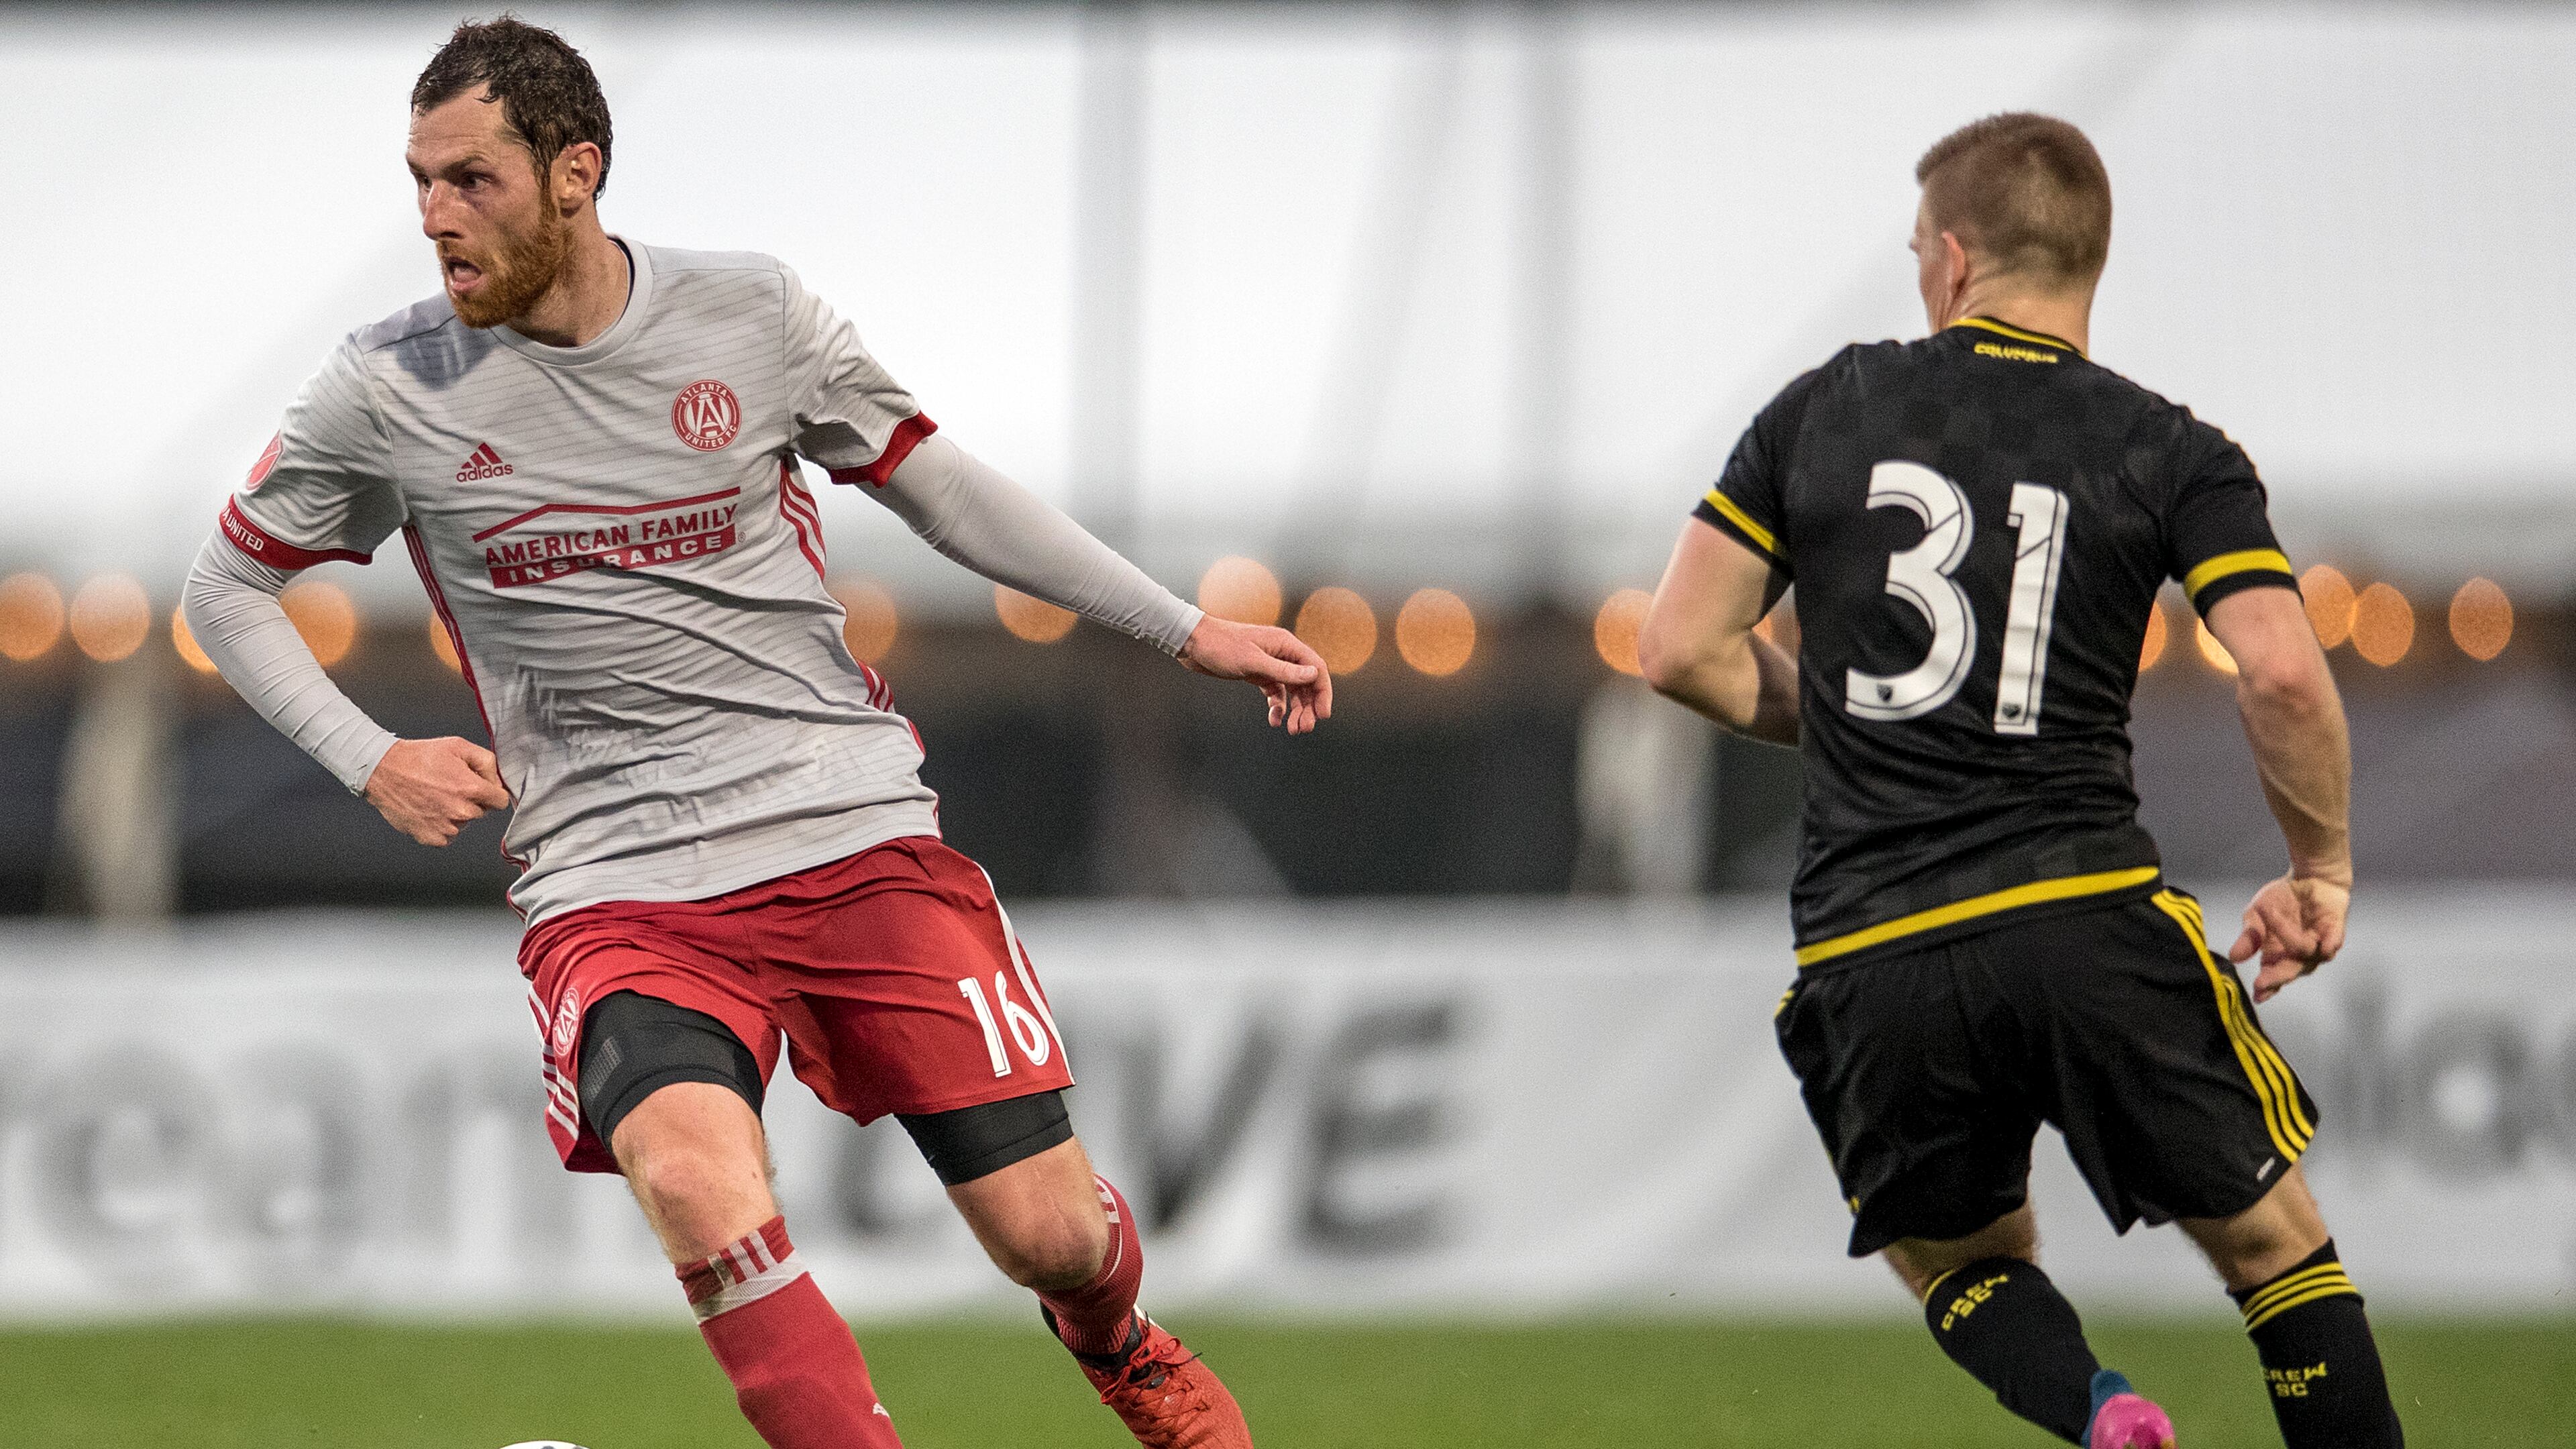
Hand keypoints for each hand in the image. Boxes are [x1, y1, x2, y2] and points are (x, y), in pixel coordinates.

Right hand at [365, 736, 511, 845]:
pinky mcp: (430, 837)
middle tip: (450, 786)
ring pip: (464, 823)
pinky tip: (429, 808)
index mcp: (471, 789)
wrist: (383, 770)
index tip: (480, 788)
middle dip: (472, 800)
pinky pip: (447, 835)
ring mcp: (445, 827)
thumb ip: (486, 763)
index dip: (492, 792)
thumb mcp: (458, 746)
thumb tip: (496, 782)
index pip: (501, 801)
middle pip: (481, 812)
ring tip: (435, 796)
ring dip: (455, 813)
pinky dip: (441, 825)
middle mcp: (461, 812)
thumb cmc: (419, 757)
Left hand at [1177, 617, 1332, 733]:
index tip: (1323, 715)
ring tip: (1293, 730)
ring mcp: (1270, 664)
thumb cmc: (1221, 646)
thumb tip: (1314, 675)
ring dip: (1295, 710)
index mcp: (1285, 644)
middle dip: (1308, 707)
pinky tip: (1274, 720)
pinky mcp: (1257, 674)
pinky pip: (1275, 693)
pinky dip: (1277, 707)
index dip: (1323, 692)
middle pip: (1306, 682)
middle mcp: (1282, 653)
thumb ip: (1283, 671)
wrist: (1193, 642)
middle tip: (1304, 729)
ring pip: (1292, 690)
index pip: (1316, 668)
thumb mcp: (1253, 662)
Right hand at [2230, 871, 2350, 1001]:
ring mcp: (2319, 945)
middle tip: (2263, 980)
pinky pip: (2333, 942)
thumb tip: (2233, 958)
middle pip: (2292, 971)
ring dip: (2290, 938)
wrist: (2307, 879)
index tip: (2257, 993)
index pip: (2274, 976)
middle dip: (2277, 976)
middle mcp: (2300, 955)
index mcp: (2279, 955)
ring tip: (2273, 917)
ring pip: (2307, 953)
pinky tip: (2324, 944)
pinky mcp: (2335, 931)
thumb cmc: (2281, 900)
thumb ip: (2248, 937)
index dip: (2267, 986)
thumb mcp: (2256, 916)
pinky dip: (2329, 944)